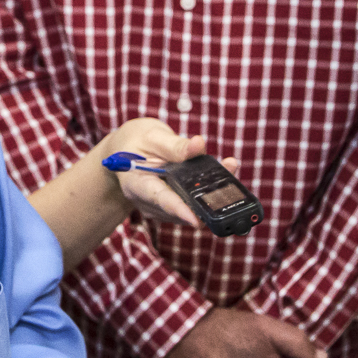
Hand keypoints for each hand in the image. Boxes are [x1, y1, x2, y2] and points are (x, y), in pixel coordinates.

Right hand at [95, 118, 242, 232]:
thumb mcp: (153, 137)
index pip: (160, 200)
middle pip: (181, 207)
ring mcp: (161, 208)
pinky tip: (222, 173)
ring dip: (211, 192)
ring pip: (191, 207)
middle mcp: (148, 203)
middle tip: (230, 188)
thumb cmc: (137, 142)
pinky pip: (192, 202)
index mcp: (137, 185)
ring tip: (229, 167)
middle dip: (206, 200)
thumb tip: (199, 145)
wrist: (127, 151)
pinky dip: (207, 190)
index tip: (196, 220)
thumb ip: (175, 145)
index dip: (179, 210)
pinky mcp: (173, 206)